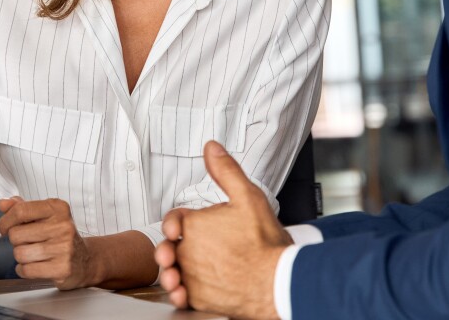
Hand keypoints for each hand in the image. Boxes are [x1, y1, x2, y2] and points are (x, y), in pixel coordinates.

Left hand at [0, 197, 99, 289]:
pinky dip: (24, 270)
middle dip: (16, 241)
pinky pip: (27, 270)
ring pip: (20, 253)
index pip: (21, 211)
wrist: (85, 261)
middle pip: (16, 234)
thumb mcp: (45, 216)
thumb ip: (23, 207)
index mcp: (57, 208)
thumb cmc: (60, 236)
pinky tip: (34, 266)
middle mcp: (62, 226)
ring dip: (21, 256)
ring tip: (33, 254)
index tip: (1, 229)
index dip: (5, 221)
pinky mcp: (62, 268)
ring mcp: (64, 248)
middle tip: (28, 242)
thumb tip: (2, 204)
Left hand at [155, 141, 290, 319]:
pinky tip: (188, 290)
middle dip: (173, 247)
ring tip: (182, 272)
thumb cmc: (265, 244)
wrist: (278, 283)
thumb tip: (211, 148)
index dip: (176, 222)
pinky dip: (182, 292)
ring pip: (174, 272)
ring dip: (174, 271)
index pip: (173, 221)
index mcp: (193, 226)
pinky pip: (181, 295)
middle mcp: (187, 252)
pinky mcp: (199, 299)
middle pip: (171, 247)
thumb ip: (226, 171)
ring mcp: (192, 277)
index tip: (180, 227)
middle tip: (179, 251)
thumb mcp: (247, 197)